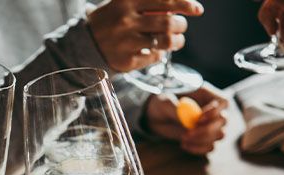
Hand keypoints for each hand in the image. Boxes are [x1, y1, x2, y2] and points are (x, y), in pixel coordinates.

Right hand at [87, 0, 203, 72]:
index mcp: (127, 2)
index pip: (164, 0)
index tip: (197, 9)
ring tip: (177, 41)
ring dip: (177, 42)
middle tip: (181, 26)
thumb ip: (149, 2)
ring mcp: (126, 42)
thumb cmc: (111, 19)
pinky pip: (154, 57)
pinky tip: (158, 51)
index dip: (185, 4)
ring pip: (164, 43)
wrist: (85, 43)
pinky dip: (161, 54)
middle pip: (168, 23)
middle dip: (182, 25)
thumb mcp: (124, 2)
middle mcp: (126, 21)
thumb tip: (180, 4)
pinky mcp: (126, 61)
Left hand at [145, 85, 228, 154]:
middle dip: (206, 130)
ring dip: (202, 140)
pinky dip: (198, 149)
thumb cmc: (162, 103)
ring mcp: (211, 125)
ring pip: (219, 135)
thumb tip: (186, 119)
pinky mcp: (205, 139)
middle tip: (187, 134)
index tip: (198, 120)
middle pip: (223, 121)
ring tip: (183, 138)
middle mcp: (213, 110)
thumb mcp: (164, 103)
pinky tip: (184, 145)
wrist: (156, 117)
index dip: (214, 112)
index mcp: (207, 95)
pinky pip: (211, 147)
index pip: (223, 102)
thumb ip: (175, 109)